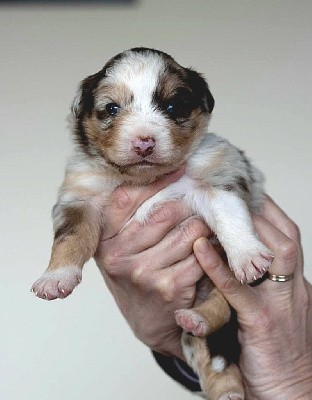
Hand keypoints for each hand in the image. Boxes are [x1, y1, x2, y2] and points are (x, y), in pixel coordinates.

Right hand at [94, 167, 210, 359]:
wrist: (147, 321)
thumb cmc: (136, 273)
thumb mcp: (119, 247)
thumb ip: (125, 217)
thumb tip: (152, 171)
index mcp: (104, 241)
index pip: (127, 197)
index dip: (156, 180)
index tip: (179, 167)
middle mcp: (119, 257)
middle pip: (163, 212)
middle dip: (187, 203)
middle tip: (200, 196)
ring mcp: (144, 272)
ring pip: (188, 232)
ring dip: (203, 225)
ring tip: (206, 221)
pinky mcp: (170, 286)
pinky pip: (200, 255)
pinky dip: (211, 247)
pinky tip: (214, 244)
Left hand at [193, 196, 311, 398]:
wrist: (293, 393)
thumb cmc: (277, 350)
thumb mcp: (276, 308)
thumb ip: (263, 282)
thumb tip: (238, 256)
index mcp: (297, 283)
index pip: (287, 236)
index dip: (266, 211)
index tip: (243, 192)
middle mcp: (296, 288)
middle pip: (284, 237)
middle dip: (258, 210)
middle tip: (228, 191)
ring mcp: (283, 304)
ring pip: (274, 254)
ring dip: (246, 229)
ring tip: (216, 208)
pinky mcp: (265, 324)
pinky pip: (242, 290)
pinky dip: (221, 266)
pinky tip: (202, 247)